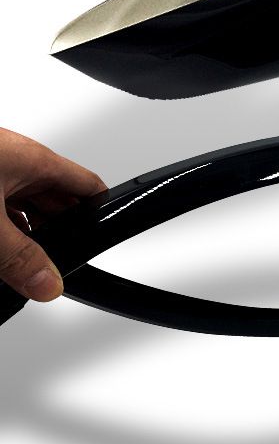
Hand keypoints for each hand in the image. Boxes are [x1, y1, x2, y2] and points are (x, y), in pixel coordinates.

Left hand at [0, 128, 105, 301]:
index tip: (103, 235)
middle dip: (59, 231)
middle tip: (56, 263)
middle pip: (55, 197)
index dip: (100, 211)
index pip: (87, 184)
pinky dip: (1, 230)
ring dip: (26, 233)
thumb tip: (47, 283)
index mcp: (32, 159)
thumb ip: (18, 258)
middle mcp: (14, 161)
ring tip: (19, 264)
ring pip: (22, 204)